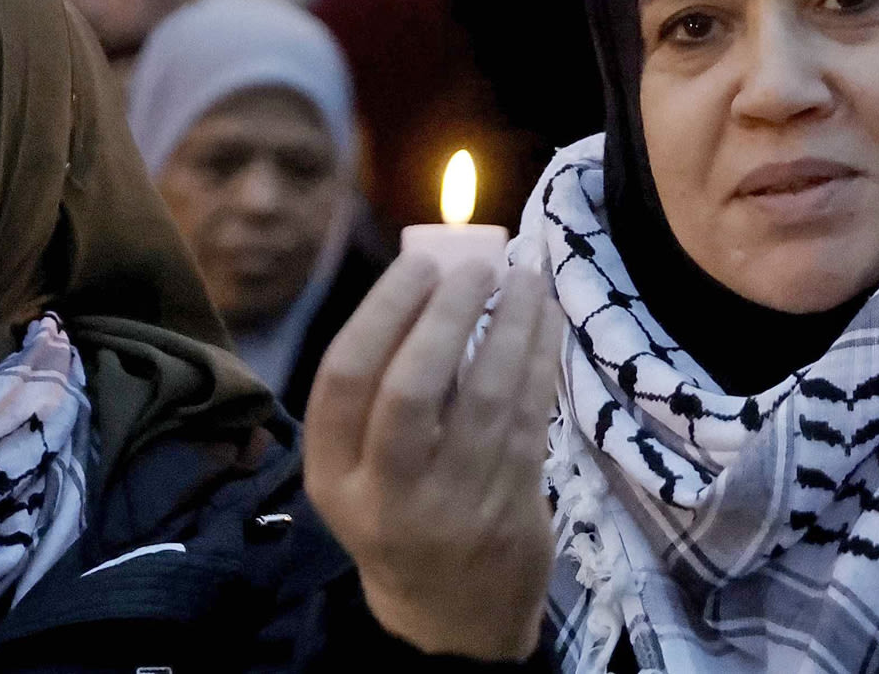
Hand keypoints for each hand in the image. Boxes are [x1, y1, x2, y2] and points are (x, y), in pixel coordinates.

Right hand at [303, 253, 563, 659]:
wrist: (451, 613)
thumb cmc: (403, 509)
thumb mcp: (365, 467)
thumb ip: (387, 385)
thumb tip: (438, 274)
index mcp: (334, 475)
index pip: (344, 379)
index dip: (384, 311)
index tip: (421, 264)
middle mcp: (384, 495)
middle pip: (410, 390)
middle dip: (446, 315)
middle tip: (476, 266)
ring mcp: (451, 507)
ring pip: (485, 399)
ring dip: (509, 325)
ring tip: (524, 275)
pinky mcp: (510, 509)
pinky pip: (529, 417)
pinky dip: (539, 357)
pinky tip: (544, 317)